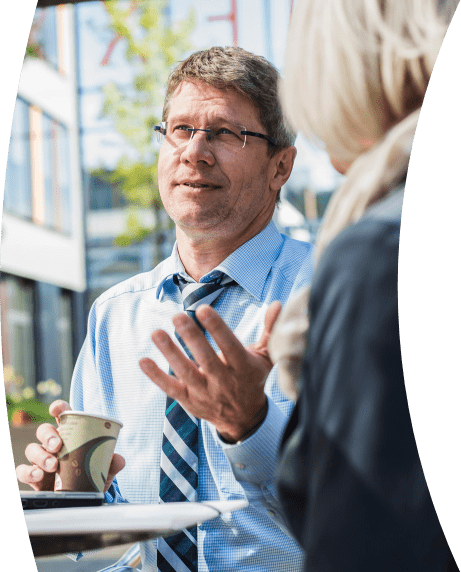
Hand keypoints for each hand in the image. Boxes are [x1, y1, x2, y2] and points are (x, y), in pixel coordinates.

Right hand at [15, 400, 124, 492]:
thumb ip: (111, 463)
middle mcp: (53, 443)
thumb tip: (119, 459)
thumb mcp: (103, 469)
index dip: (58, 408)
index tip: (57, 409)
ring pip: (32, 449)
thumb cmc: (90, 474)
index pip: (61, 415)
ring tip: (52, 466)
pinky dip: (28, 472)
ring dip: (41, 456)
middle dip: (48, 436)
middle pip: (44, 430)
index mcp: (70, 434)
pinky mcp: (34, 475)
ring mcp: (41, 459)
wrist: (83, 497)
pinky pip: (23, 470)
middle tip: (58, 446)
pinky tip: (38, 475)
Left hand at [139, 300, 281, 442]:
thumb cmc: (253, 379)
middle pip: (205, 358)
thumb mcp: (266, 357)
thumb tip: (278, 304)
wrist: (244, 418)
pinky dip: (156, 376)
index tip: (203, 309)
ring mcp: (205, 393)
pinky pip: (171, 388)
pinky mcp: (189, 401)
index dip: (217, 328)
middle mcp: (223, 382)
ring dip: (170, 353)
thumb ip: (270, 330)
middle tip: (177, 316)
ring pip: (186, 372)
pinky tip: (144, 361)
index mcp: (243, 368)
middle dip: (191, 337)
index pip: (229, 346)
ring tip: (156, 333)